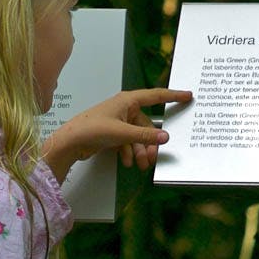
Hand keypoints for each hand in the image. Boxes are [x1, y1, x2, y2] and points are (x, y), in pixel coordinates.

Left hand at [41, 87, 192, 182]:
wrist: (69, 142)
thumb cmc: (91, 128)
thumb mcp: (121, 133)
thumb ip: (145, 135)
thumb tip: (165, 137)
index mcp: (128, 100)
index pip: (156, 96)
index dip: (173, 96)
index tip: (188, 95)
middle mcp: (125, 108)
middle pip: (146, 124)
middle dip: (150, 141)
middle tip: (154, 156)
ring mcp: (118, 121)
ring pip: (138, 135)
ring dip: (140, 150)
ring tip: (141, 163)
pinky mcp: (113, 132)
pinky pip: (128, 141)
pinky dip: (129, 151)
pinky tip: (127, 161)